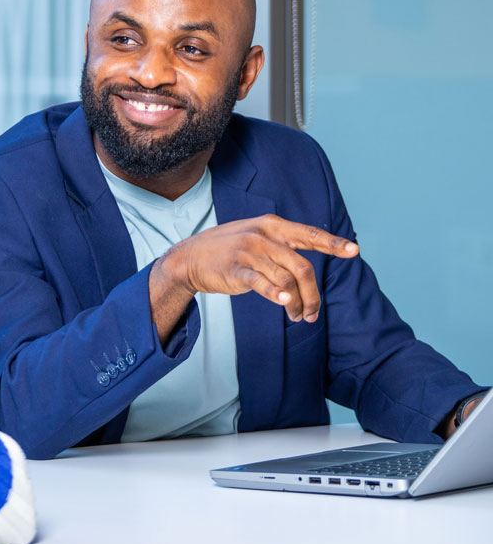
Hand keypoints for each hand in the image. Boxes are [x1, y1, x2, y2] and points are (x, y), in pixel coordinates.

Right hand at [151, 214, 357, 340]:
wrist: (190, 257)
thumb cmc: (228, 249)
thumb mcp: (255, 237)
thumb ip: (281, 246)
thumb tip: (307, 266)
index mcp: (272, 227)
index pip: (309, 234)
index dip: (333, 243)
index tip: (354, 251)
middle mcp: (263, 237)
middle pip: (302, 267)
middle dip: (313, 294)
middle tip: (312, 313)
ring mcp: (249, 252)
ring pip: (286, 280)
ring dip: (297, 303)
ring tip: (297, 317)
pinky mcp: (237, 270)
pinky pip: (263, 283)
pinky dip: (276, 294)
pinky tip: (285, 302)